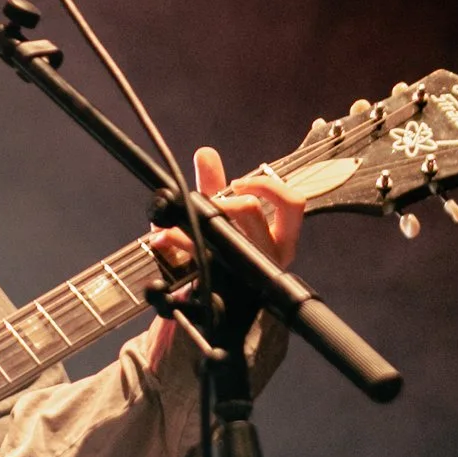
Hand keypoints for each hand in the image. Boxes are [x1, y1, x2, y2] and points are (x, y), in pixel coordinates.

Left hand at [143, 145, 304, 273]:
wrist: (204, 303)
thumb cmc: (218, 255)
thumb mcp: (218, 218)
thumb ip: (214, 186)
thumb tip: (206, 153)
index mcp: (282, 238)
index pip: (293, 204)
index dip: (267, 186)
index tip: (237, 183)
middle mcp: (272, 256)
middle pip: (251, 210)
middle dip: (220, 201)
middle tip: (205, 203)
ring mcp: (251, 272)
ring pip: (225, 232)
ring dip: (194, 219)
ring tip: (174, 222)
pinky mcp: (226, 285)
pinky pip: (201, 254)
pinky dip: (178, 240)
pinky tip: (164, 238)